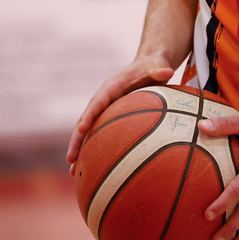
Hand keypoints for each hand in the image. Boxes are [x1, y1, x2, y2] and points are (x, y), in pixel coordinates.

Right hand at [66, 56, 175, 171]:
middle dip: (76, 140)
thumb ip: (159, 69)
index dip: (88, 115)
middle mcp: (104, 100)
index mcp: (111, 87)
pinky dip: (93, 151)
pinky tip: (90, 170)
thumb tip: (168, 71)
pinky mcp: (111, 119)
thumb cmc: (153, 66)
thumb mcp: (156, 65)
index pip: (96, 103)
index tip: (81, 129)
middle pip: (85, 121)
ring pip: (88, 133)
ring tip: (74, 173)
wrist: (150, 66)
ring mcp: (106, 111)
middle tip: (70, 160)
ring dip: (80, 151)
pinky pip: (99, 136)